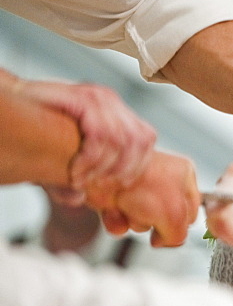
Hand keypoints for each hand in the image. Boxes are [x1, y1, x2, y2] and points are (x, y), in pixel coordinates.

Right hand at [18, 79, 155, 196]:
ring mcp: (100, 98)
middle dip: (123, 171)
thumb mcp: (67, 162)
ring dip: (102, 168)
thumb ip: (82, 183)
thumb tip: (89, 207)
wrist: (10, 106)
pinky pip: (101, 134)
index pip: (146, 140)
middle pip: (141, 141)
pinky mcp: (84, 98)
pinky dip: (91, 159)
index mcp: (117, 113)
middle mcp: (112, 103)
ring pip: (122, 140)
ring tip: (80, 180)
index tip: (116, 187)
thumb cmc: (38, 135)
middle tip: (98, 186)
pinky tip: (75, 170)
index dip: (136, 167)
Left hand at [86, 151, 199, 246]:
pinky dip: (117, 222)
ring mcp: (138, 191)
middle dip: (157, 223)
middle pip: (166, 221)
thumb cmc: (144, 183)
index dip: (182, 224)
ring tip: (131, 206)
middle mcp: (162, 183)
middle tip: (152, 212)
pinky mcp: (117, 199)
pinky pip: (121, 223)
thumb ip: (179, 235)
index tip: (173, 230)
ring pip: (143, 223)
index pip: (191, 212)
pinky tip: (116, 212)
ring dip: (136, 221)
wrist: (104, 171)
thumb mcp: (175, 215)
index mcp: (184, 176)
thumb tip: (164, 242)